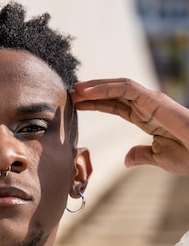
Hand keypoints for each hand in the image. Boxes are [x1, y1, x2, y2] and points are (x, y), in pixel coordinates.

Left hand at [71, 78, 188, 175]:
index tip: (77, 105)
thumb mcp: (158, 158)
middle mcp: (147, 105)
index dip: (96, 104)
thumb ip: (141, 155)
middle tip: (69, 95)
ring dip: (94, 87)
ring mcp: (151, 100)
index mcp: (146, 117)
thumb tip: (126, 159)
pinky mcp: (154, 99)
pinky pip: (125, 88)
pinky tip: (87, 93)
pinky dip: (105, 88)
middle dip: (91, 93)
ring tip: (75, 90)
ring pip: (117, 86)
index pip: (116, 106)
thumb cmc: (188, 156)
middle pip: (114, 94)